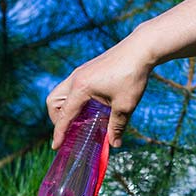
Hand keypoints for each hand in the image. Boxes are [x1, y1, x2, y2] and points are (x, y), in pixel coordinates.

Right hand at [46, 27, 153, 148]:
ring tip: (79, 121)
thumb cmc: (132, 75)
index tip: (55, 147)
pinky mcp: (87, 70)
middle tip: (70, 131)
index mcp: (81, 88)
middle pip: (53, 102)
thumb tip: (115, 144)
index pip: (64, 115)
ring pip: (60, 93)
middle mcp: (76, 79)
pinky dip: (73, 101)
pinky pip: (71, 88)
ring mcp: (80, 72)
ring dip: (64, 109)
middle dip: (57, 119)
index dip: (59, 133)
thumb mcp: (125, 106)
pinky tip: (89, 109)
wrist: (141, 48)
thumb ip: (117, 126)